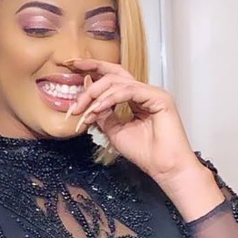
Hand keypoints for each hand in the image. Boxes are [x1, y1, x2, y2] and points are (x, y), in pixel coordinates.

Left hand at [61, 58, 207, 193]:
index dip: (93, 71)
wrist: (165, 168)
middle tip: (73, 80)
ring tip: (82, 110)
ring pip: (118, 82)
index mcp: (136, 99)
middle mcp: (144, 92)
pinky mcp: (159, 98)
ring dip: (96, 95)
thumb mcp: (115, 131)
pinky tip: (98, 109)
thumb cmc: (146, 154)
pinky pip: (128, 91)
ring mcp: (152, 93)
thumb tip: (88, 100)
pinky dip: (110, 99)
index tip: (73, 69)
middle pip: (114, 73)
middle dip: (91, 72)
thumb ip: (103, 115)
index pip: (113, 79)